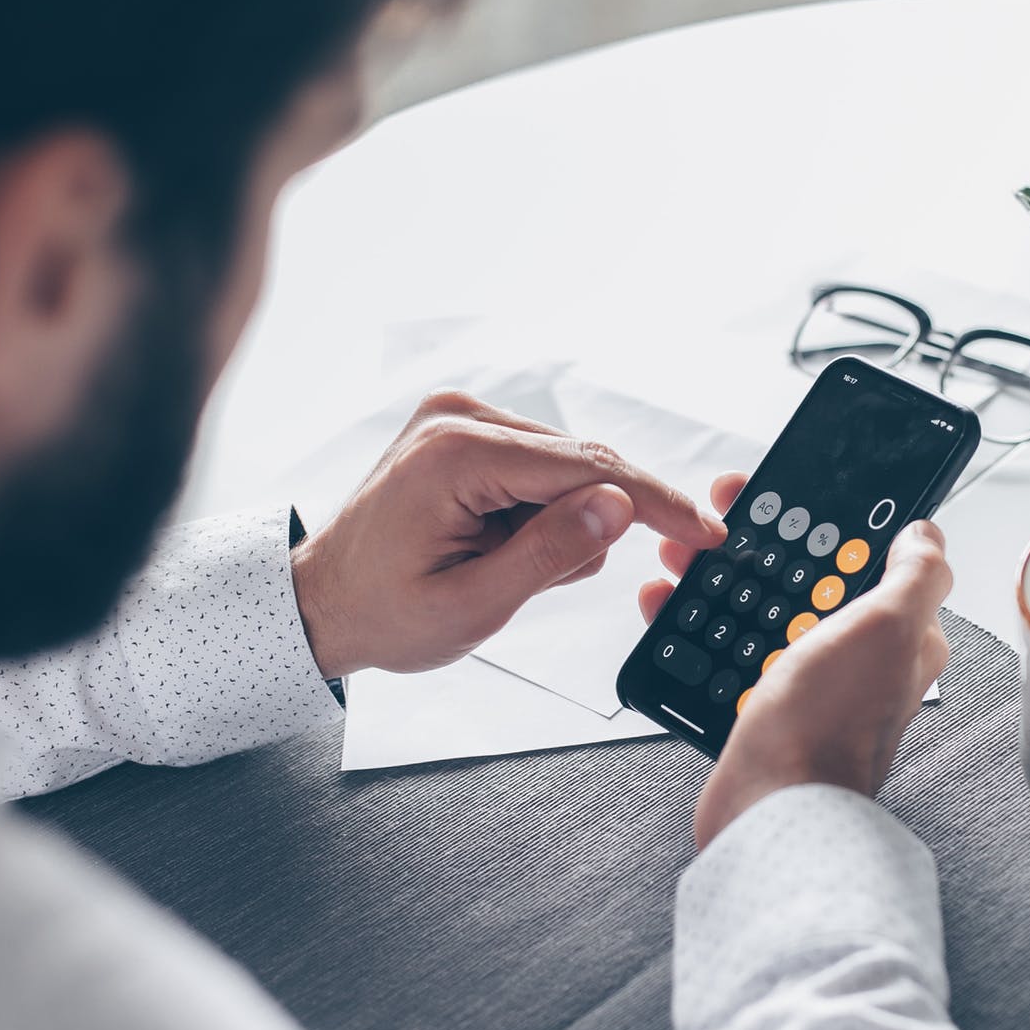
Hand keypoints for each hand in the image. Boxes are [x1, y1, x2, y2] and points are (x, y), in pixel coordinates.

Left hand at [291, 390, 726, 678]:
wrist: (322, 601)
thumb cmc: (383, 612)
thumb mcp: (474, 604)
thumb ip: (551, 553)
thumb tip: (619, 507)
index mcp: (456, 455)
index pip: (586, 467)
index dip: (655, 502)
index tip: (707, 530)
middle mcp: (460, 418)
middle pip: (582, 463)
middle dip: (590, 525)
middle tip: (544, 581)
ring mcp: (461, 417)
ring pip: (567, 468)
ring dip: (558, 525)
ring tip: (500, 567)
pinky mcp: (466, 428)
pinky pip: (541, 467)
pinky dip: (540, 513)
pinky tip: (499, 545)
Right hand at [640, 473, 952, 848]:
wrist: (771, 807)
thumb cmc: (828, 726)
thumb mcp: (888, 626)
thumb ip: (917, 572)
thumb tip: (926, 531)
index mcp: (899, 635)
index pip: (870, 556)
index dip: (829, 521)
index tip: (786, 496)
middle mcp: (861, 660)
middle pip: (812, 579)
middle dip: (764, 547)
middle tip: (720, 527)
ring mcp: (813, 685)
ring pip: (766, 612)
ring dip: (723, 581)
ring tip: (684, 563)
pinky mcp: (768, 710)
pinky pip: (735, 654)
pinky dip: (701, 630)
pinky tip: (673, 614)